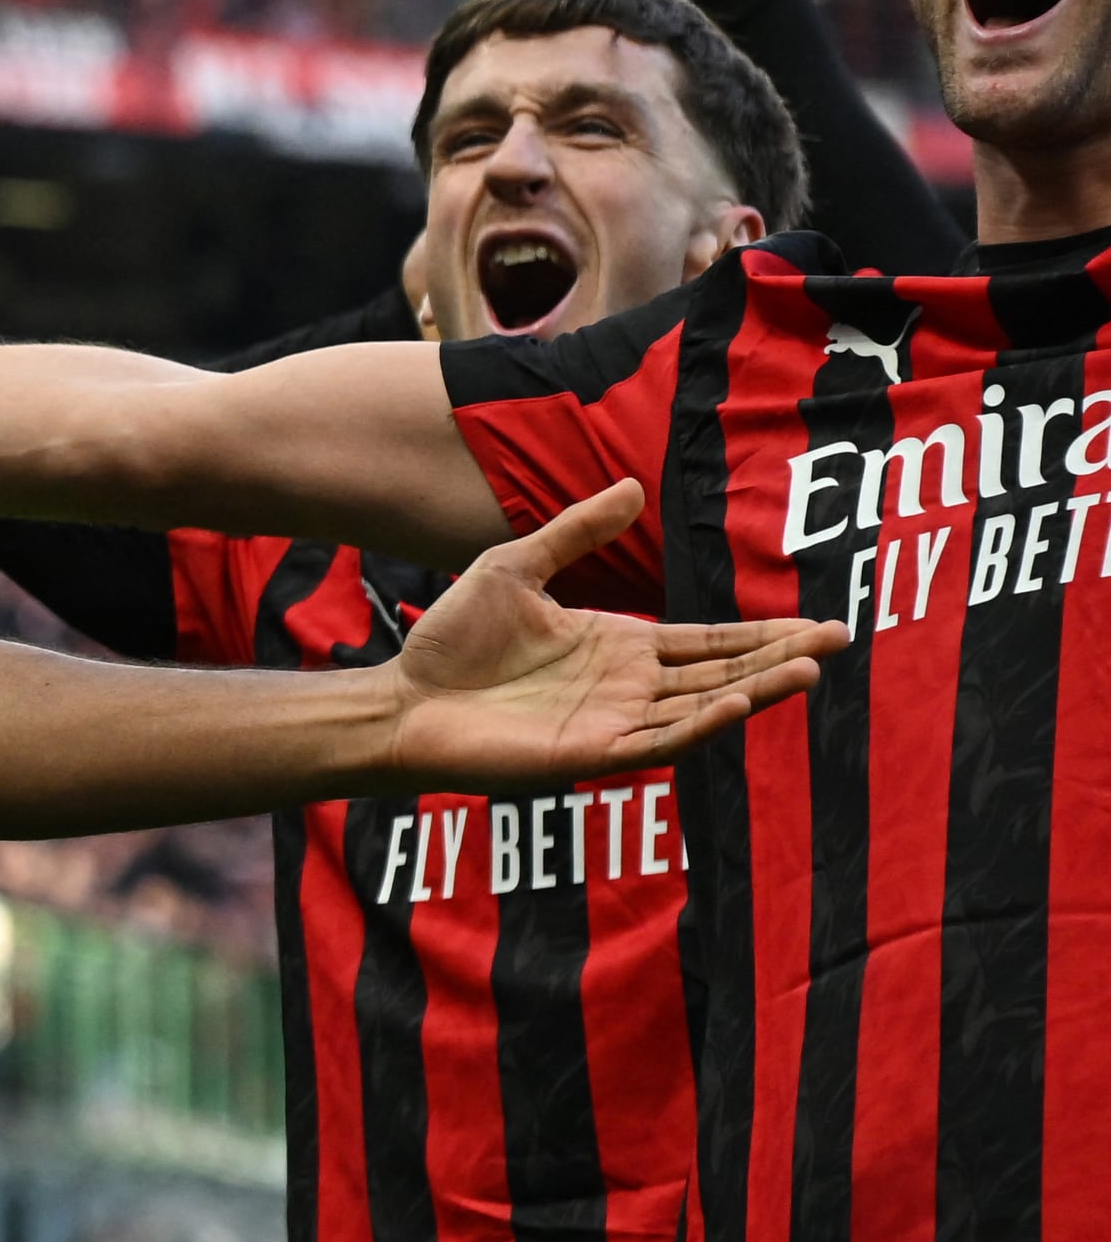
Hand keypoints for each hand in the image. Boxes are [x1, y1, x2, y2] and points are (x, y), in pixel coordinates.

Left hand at [385, 482, 838, 786]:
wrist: (403, 698)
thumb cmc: (453, 640)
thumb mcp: (516, 567)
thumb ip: (575, 531)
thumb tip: (634, 487)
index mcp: (619, 646)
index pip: (708, 641)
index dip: (762, 634)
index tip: (818, 623)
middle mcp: (627, 688)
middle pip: (721, 674)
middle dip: (778, 659)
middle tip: (838, 641)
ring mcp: (612, 723)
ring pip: (700, 709)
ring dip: (753, 693)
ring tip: (807, 672)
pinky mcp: (588, 754)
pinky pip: (656, 740)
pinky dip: (698, 724)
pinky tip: (735, 706)